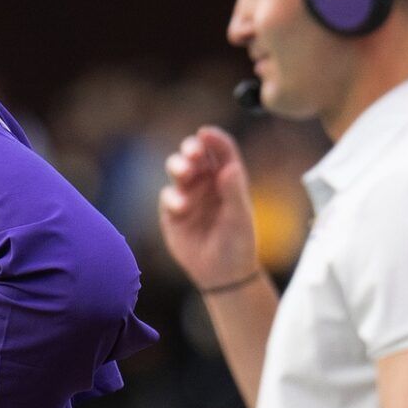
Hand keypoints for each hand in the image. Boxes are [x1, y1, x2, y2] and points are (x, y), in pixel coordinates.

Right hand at [158, 126, 259, 289]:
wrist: (222, 273)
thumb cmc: (238, 244)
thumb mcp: (240, 218)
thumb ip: (234, 192)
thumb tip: (229, 167)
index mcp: (228, 178)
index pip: (221, 151)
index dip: (213, 139)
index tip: (205, 133)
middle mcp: (207, 182)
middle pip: (195, 155)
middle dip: (191, 149)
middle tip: (192, 154)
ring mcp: (188, 195)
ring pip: (178, 170)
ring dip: (178, 167)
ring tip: (184, 174)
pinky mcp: (172, 212)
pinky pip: (167, 196)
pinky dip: (172, 197)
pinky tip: (180, 207)